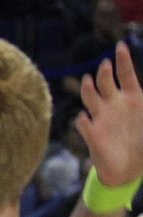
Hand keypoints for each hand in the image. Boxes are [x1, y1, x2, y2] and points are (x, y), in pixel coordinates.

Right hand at [75, 41, 142, 189]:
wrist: (129, 170)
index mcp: (132, 98)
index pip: (125, 74)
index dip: (122, 60)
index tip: (120, 46)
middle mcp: (114, 105)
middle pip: (105, 82)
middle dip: (104, 73)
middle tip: (106, 65)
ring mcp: (101, 118)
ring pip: (90, 97)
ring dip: (89, 89)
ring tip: (89, 81)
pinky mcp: (93, 135)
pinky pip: (84, 124)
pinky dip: (84, 121)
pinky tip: (86, 119)